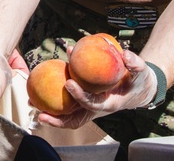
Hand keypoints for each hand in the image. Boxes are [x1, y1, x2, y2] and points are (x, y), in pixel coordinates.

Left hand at [36, 49, 158, 128]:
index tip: (69, 83)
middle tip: (39, 110)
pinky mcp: (84, 101)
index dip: (80, 96)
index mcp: (109, 104)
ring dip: (50, 111)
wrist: (140, 89)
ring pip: (67, 113)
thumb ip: (136, 64)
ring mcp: (89, 106)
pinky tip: (41, 86)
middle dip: (56, 118)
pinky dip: (55, 97)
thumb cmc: (139, 80)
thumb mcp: (142, 72)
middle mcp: (96, 108)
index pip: (92, 103)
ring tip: (31, 101)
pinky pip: (68, 102)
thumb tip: (126, 54)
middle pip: (74, 118)